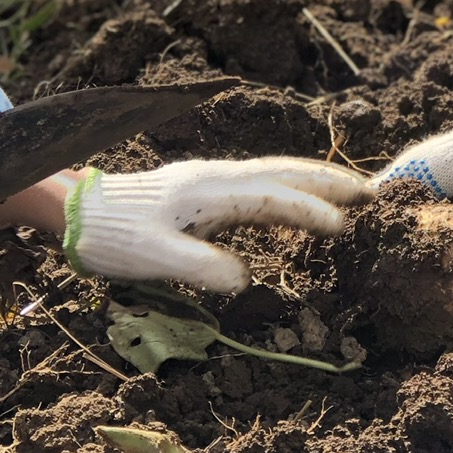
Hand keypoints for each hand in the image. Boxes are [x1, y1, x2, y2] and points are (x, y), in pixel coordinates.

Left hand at [63, 158, 367, 292]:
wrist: (77, 211)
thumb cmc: (113, 237)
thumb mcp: (153, 258)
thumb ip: (200, 267)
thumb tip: (245, 279)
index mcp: (209, 192)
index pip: (272, 198)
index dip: (309, 212)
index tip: (344, 228)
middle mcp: (217, 178)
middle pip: (285, 173)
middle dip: (330, 183)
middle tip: (374, 194)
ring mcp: (211, 179)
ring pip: (275, 173)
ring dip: (315, 181)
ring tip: (351, 193)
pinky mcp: (204, 188)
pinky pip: (261, 182)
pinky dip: (291, 187)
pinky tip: (297, 201)